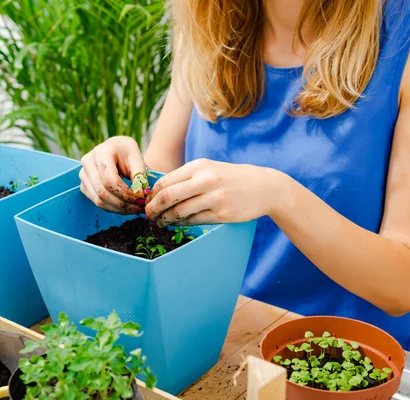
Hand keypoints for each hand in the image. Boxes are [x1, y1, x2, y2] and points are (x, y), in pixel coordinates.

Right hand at [80, 136, 146, 213]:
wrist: (117, 149)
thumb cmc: (128, 154)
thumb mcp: (138, 160)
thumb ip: (140, 178)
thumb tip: (141, 197)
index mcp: (101, 152)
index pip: (110, 180)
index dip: (125, 193)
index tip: (140, 199)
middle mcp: (88, 162)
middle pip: (102, 192)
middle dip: (123, 204)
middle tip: (140, 207)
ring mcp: (83, 174)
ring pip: (99, 200)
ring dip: (119, 209)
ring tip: (135, 208)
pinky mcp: (84, 185)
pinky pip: (97, 202)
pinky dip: (112, 208)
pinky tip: (125, 206)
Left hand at [145, 158, 286, 226]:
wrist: (263, 187)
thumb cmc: (231, 178)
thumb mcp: (209, 168)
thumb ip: (186, 177)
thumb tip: (159, 191)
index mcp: (198, 167)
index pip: (164, 182)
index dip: (151, 195)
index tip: (145, 202)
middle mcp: (205, 180)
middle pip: (167, 197)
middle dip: (153, 209)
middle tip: (147, 216)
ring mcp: (214, 198)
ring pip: (178, 212)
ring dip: (164, 220)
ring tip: (159, 223)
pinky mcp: (221, 214)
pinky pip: (193, 221)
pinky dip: (180, 224)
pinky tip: (176, 224)